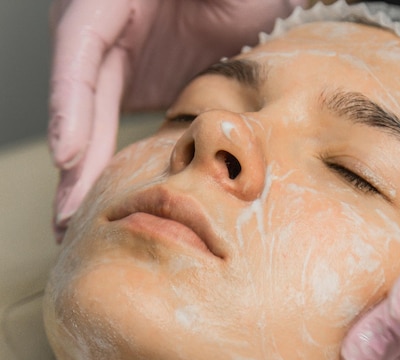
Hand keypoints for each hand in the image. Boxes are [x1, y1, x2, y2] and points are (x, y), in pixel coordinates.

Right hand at [49, 0, 305, 240]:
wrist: (259, 0)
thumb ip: (210, 4)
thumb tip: (208, 6)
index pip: (82, 41)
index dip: (70, 100)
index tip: (68, 156)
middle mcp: (106, 26)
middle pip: (81, 91)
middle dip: (73, 154)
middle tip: (67, 216)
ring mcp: (120, 58)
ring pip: (90, 116)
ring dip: (81, 169)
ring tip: (69, 224)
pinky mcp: (137, 82)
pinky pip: (110, 124)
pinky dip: (103, 160)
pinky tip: (97, 197)